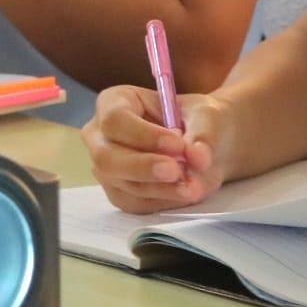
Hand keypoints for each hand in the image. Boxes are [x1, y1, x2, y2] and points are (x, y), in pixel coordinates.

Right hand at [81, 86, 237, 213]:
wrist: (201, 147)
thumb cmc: (195, 120)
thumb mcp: (205, 114)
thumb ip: (203, 133)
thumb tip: (198, 157)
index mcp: (114, 102)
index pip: (115, 120)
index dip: (143, 134)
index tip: (177, 144)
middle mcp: (101, 136)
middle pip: (107, 158)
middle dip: (144, 167)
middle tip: (178, 171)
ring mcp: (107, 168)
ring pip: (123, 184)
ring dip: (160, 189)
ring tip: (193, 186)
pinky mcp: (119, 194)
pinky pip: (135, 204)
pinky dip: (162, 201)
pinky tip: (184, 192)